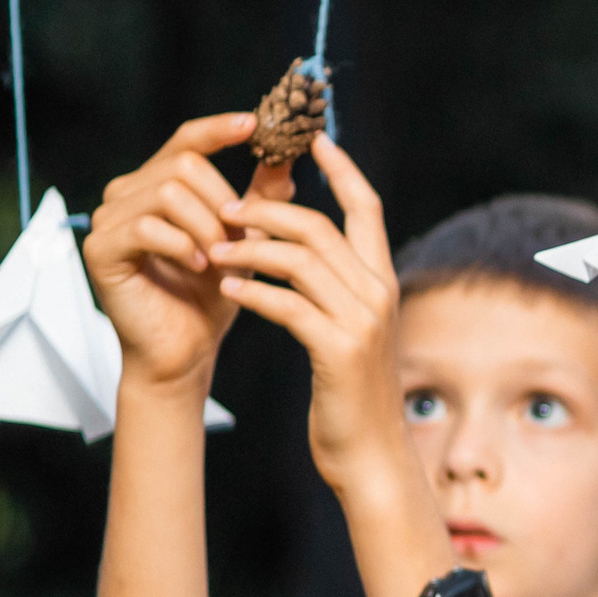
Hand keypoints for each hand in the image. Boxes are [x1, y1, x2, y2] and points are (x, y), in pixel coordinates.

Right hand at [85, 115, 292, 392]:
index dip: (218, 129)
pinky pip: (147, 227)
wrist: (187, 350)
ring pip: (169, 192)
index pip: (185, 140)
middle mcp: (127, 194)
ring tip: (224, 260)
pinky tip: (200, 268)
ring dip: (208, 227)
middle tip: (242, 239)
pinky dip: (183, 246)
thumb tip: (286, 156)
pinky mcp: (100, 248)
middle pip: (184, 164)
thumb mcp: (246, 239)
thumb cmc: (214, 296)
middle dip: (223, 201)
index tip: (255, 124)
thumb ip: (261, 197)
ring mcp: (107, 219)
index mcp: (158, 184)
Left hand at [208, 137, 407, 501]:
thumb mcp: (350, 333)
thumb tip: (307, 256)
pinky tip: (227, 288)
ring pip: (299, 260)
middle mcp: (379, 293)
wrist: (370, 454)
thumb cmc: (353, 395)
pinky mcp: (337, 350)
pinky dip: (252, 291)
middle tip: (224, 209)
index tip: (310, 142)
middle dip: (267, 211)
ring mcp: (362, 321)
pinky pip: (286, 304)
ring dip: (249, 249)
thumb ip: (337, 291)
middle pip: (320, 228)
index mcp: (383, 282)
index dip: (340, 171)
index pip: (367, 209)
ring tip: (214, 249)